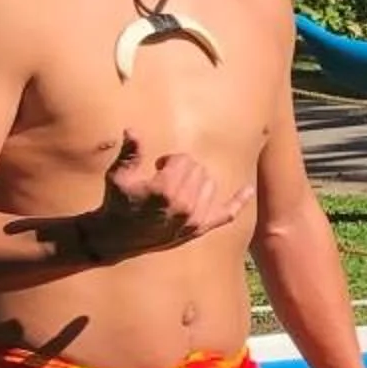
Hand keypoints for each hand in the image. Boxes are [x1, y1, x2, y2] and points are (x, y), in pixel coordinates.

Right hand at [86, 134, 239, 259]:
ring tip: (179, 187)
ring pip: (211, 185)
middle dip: (184, 168)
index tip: (158, 166)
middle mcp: (184, 206)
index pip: (184, 161)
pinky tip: (249, 189)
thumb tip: (133, 129)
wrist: (119, 237)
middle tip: (166, 177)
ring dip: (198, 181)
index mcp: (165, 191)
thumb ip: (130, 153)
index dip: (170, 160)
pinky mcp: (200, 229)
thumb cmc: (118, 203)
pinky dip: (239, 200)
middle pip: (199, 171)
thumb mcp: (119, 176)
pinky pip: (226, 214)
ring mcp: (195, 220)